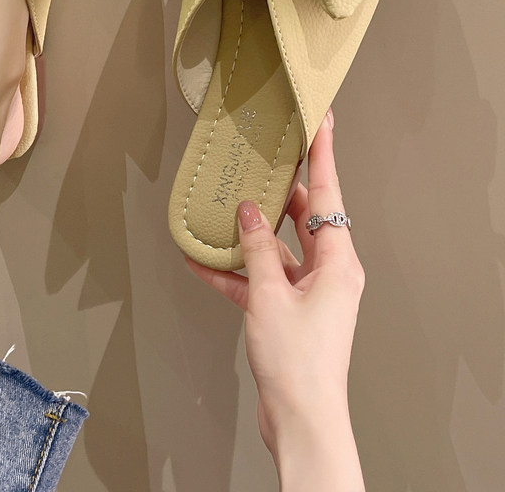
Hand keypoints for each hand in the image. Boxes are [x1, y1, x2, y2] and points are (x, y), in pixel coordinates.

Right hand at [187, 112, 365, 490]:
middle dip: (280, 190)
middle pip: (304, 217)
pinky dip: (236, 271)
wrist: (300, 419)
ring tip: (223, 209)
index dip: (324, 154)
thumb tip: (248, 213)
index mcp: (338, 262)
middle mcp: (329, 272)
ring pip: (278, 247)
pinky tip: (202, 262)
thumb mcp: (269, 295)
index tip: (322, 121)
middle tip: (264, 157)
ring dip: (249, 234)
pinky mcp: (289, 310)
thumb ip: (257, 249)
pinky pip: (261, 279)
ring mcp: (309, 292)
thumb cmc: (298, 362)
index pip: (329, 194)